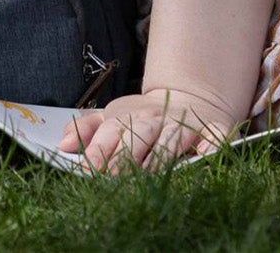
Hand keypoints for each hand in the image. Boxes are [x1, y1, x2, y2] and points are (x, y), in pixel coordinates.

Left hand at [58, 87, 240, 172]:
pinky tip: (203, 160)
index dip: (101, 149)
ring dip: (161, 158)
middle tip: (114, 178)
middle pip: (140, 134)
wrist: (191, 100)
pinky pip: (214, 140)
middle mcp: (158, 118)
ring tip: (149, 177)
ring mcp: (187, 124)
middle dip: (126, 155)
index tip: (91, 169)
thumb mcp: (115, 117)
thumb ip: (89, 129)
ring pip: (173, 139)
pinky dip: (210, 150)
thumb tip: (64, 145)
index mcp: (131, 115)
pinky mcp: (215, 132)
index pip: (112, 130)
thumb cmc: (146, 119)